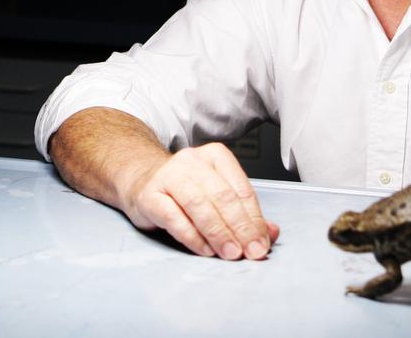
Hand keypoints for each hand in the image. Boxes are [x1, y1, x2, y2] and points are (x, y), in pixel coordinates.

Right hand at [119, 142, 279, 259]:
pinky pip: (174, 218)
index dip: (255, 219)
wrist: (140, 180)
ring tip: (231, 253)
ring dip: (219, 233)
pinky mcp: (149, 195)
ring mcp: (168, 176)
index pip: (241, 189)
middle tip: (252, 251)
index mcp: (215, 156)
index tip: (262, 242)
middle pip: (222, 196)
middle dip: (241, 228)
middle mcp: (192, 162)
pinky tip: (205, 250)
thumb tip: (270, 233)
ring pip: (199, 205)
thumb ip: (244, 213)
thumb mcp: (216, 195)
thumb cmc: (183, 190)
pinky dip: (193, 236)